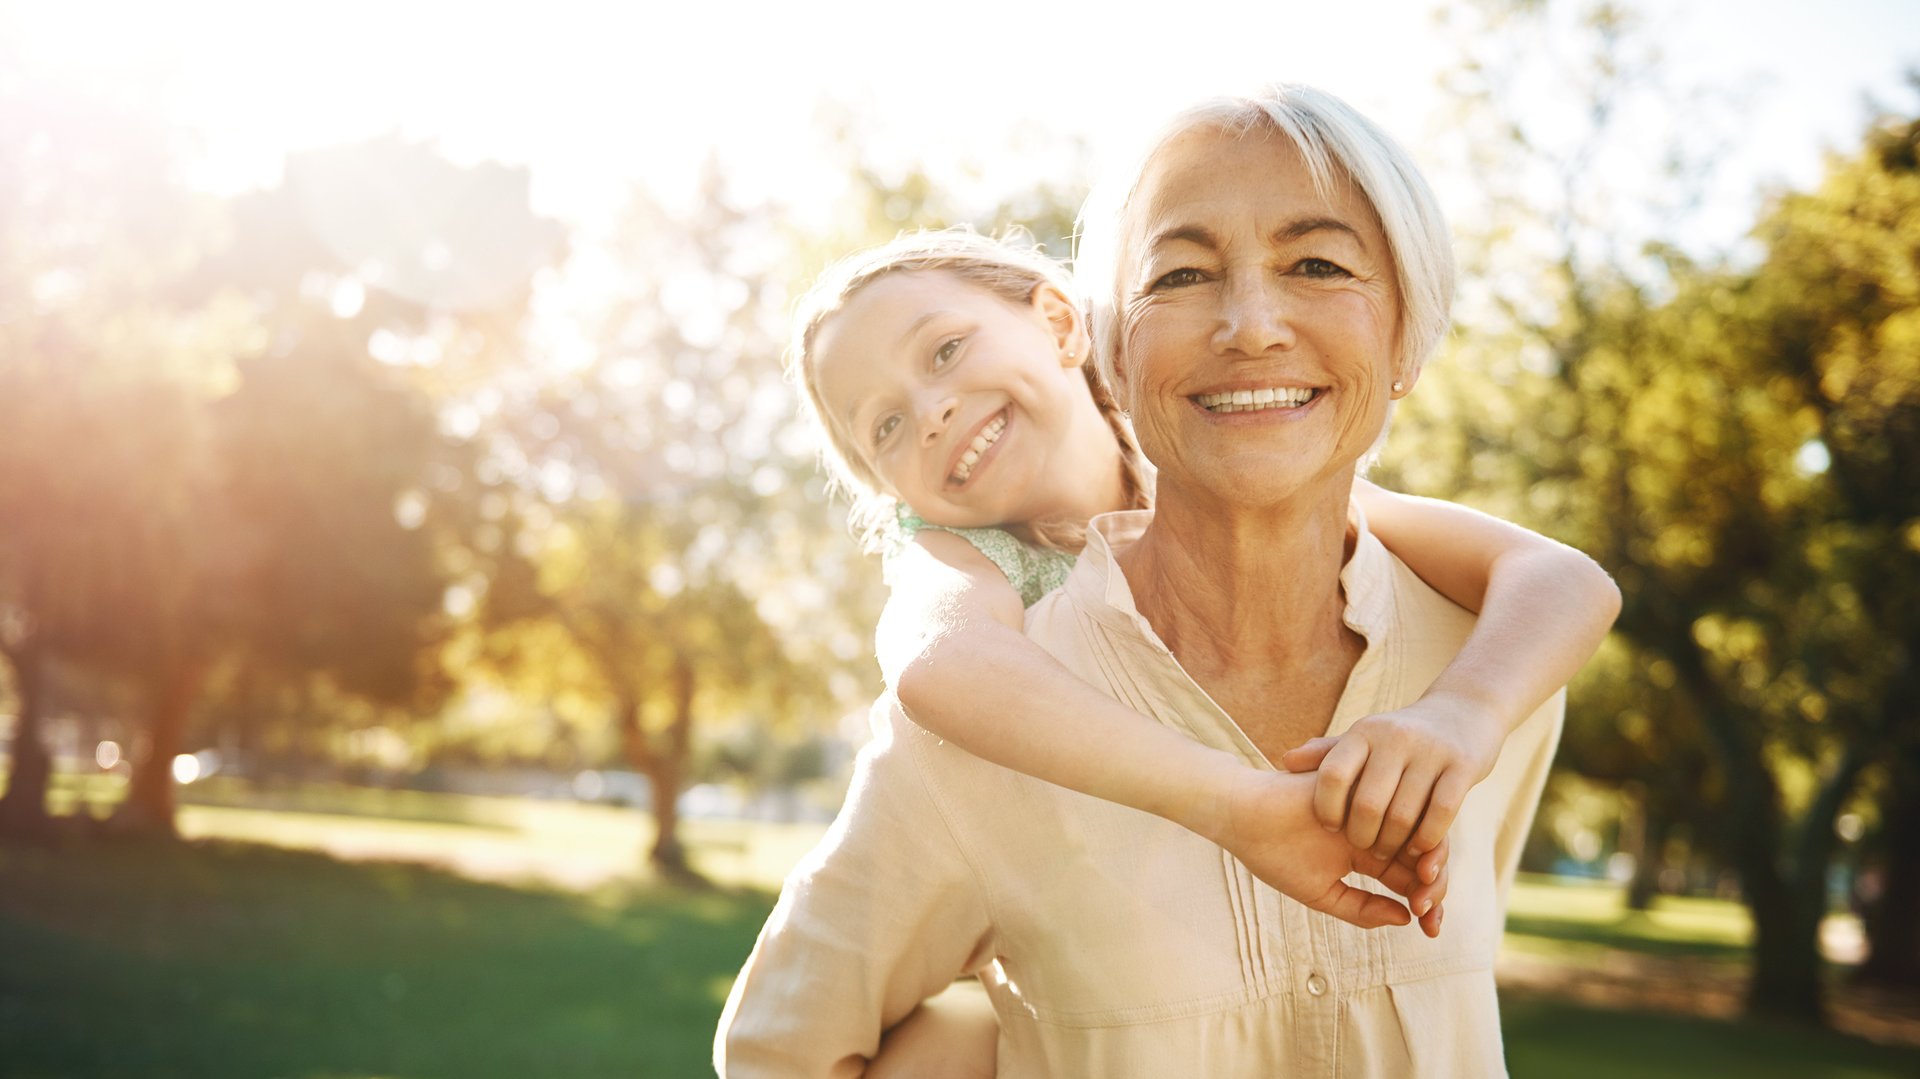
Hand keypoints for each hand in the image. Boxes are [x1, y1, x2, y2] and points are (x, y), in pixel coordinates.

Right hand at [1213, 769, 1449, 934]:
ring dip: (1430, 861)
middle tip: (1431, 909)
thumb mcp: (1321, 892)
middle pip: (1420, 856)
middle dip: (1433, 885)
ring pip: (1418, 832)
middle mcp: (1376, 829)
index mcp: (1366, 854)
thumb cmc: (1275, 855)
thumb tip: (1407, 919)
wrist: (1244, 815)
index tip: (1431, 929)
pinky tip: (1417, 858)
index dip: (1426, 903)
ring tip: (1425, 886)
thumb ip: (1361, 908)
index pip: (1407, 877)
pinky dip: (1416, 833)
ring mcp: (1373, 807)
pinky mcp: (1368, 786)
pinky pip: (1403, 807)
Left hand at [1279, 693, 1502, 860]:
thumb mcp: (1364, 738)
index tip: (1329, 827)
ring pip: (1404, 814)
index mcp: (1364, 733)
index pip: (1333, 775)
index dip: (1327, 808)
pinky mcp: (1462, 766)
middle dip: (1363, 837)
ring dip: (1394, 844)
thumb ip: (1327, 753)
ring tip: (1388, 854)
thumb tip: (1285, 761)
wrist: (1464, 711)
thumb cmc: (1401, 737)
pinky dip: (1427, 839)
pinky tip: (1419, 849)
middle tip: (1365, 850)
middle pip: (1368, 804)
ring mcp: (1431, 752)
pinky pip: (1441, 814)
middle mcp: (1394, 739)